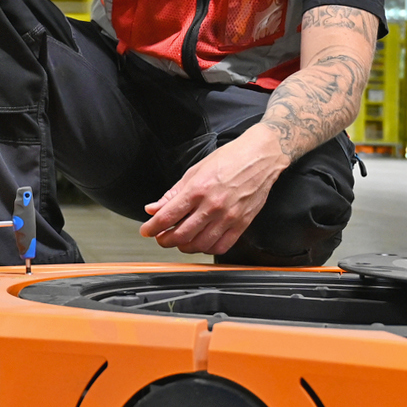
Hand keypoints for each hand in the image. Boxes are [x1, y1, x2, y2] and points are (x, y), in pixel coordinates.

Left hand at [139, 126, 288, 255]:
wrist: (260, 157)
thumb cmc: (229, 159)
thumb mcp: (195, 171)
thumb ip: (173, 193)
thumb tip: (154, 208)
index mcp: (197, 190)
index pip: (167, 217)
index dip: (152, 228)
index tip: (146, 231)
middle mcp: (212, 206)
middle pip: (181, 236)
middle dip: (165, 240)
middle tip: (161, 237)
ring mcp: (228, 217)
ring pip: (200, 245)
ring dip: (184, 246)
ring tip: (180, 240)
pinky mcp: (242, 224)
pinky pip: (221, 246)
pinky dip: (207, 249)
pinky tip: (201, 242)